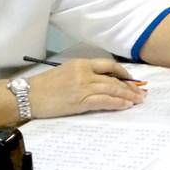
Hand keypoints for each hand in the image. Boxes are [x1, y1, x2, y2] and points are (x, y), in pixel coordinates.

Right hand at [28, 58, 146, 117]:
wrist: (28, 96)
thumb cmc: (44, 86)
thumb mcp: (66, 72)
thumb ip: (84, 74)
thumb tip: (102, 81)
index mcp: (81, 63)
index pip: (108, 65)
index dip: (123, 72)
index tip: (131, 79)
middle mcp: (84, 73)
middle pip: (113, 78)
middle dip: (129, 86)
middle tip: (141, 92)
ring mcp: (83, 87)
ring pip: (112, 89)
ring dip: (128, 96)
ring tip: (138, 100)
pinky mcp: (81, 101)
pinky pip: (104, 101)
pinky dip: (117, 103)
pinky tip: (126, 105)